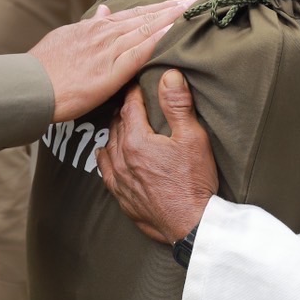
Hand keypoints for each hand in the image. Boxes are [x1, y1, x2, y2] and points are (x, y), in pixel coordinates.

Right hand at [30, 0, 190, 121]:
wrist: (32, 85)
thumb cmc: (45, 66)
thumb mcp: (66, 36)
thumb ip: (88, 25)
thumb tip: (103, 10)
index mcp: (95, 27)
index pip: (132, 13)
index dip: (156, 7)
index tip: (175, 2)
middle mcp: (104, 33)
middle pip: (144, 17)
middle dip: (170, 9)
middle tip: (194, 1)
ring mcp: (108, 50)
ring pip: (146, 30)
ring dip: (170, 20)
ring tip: (191, 12)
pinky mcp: (111, 71)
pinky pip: (139, 52)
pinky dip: (158, 40)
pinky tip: (174, 34)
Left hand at [97, 70, 217, 243]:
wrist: (191, 225)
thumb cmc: (194, 182)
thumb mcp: (192, 138)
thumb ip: (178, 105)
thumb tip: (169, 75)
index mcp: (136, 141)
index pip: (129, 107)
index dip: (134, 93)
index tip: (137, 84)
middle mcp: (121, 158)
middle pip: (116, 125)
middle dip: (123, 111)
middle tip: (130, 102)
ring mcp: (119, 179)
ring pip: (108, 146)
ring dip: (115, 133)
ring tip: (123, 125)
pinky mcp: (121, 197)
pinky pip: (105, 170)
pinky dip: (108, 157)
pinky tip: (113, 155)